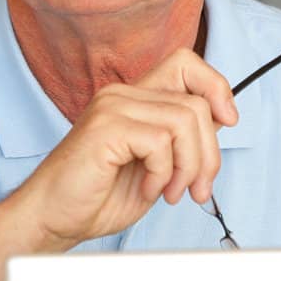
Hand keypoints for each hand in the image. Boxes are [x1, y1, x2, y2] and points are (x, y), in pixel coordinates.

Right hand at [5, 48, 238, 250]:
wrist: (53, 218)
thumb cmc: (97, 196)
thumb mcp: (156, 166)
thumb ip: (183, 139)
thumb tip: (222, 119)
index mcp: (134, 98)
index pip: (186, 62)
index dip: (216, 87)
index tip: (228, 122)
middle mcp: (122, 94)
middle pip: (197, 102)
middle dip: (209, 154)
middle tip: (196, 188)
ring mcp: (112, 107)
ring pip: (185, 121)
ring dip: (189, 167)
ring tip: (169, 191)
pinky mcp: (105, 128)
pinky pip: (161, 142)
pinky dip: (163, 174)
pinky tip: (147, 189)